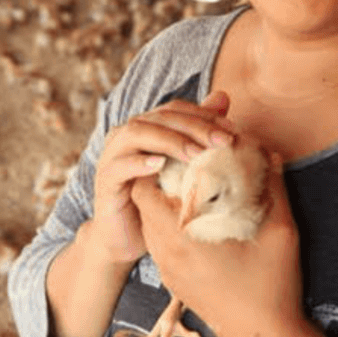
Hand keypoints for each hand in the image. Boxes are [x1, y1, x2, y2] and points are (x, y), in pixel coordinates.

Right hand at [90, 91, 235, 263]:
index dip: (204, 116)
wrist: (126, 238)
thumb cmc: (158, 202)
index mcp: (146, 127)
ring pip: (138, 133)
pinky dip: (139, 162)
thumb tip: (224, 98)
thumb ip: (200, 135)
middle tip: (223, 142)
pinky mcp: (105, 179)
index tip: (232, 132)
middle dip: (195, 127)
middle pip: (161, 118)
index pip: (176, 110)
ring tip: (197, 155)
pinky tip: (160, 165)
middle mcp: (126, 135)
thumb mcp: (184, 169)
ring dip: (170, 141)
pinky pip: (120, 165)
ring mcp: (112, 155)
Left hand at [131, 152, 303, 336]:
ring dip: (163, 206)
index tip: (182, 156)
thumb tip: (267, 152)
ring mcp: (168, 271)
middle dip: (159, 183)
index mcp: (183, 239)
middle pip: (143, 206)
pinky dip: (169, 228)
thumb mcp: (281, 231)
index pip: (144, 191)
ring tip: (193, 192)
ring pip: (149, 227)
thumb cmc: (273, 285)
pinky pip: (159, 245)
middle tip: (188, 167)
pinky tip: (199, 224)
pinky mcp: (174, 283)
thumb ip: (272, 187)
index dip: (157, 168)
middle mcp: (167, 254)